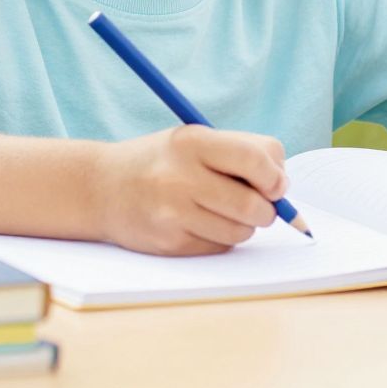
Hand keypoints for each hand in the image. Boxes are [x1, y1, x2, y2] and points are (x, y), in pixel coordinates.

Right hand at [96, 125, 286, 255]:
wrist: (101, 188)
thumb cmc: (162, 161)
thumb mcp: (196, 139)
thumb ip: (244, 152)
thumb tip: (285, 188)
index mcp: (192, 142)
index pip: (254, 159)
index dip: (275, 176)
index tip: (276, 184)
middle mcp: (180, 177)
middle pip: (253, 204)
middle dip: (267, 209)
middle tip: (260, 204)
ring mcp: (172, 214)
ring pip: (240, 231)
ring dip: (244, 225)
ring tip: (222, 210)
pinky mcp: (170, 243)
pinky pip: (220, 247)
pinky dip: (221, 239)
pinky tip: (200, 223)